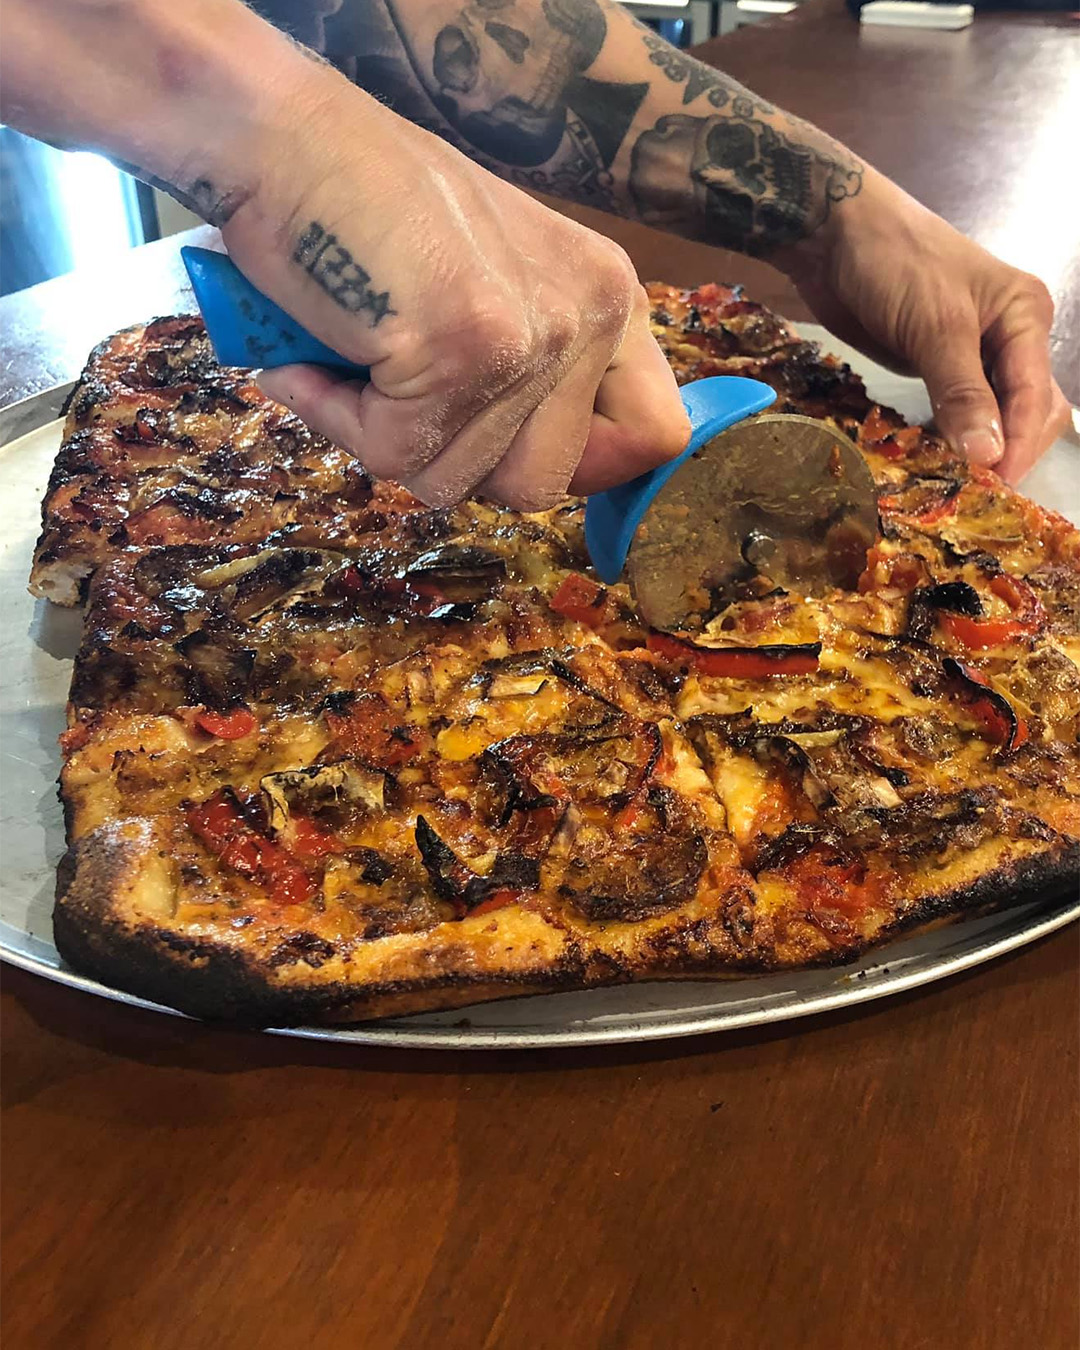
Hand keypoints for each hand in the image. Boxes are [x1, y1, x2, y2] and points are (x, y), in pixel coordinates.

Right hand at [220, 74, 687, 510]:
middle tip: (406, 394)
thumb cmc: (366, 210)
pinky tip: (321, 354)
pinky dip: (339, 417)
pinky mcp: (464, 351)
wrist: (281, 138)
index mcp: (607, 296)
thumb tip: (540, 482)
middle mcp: (588, 312)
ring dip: (386, 437)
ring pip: (459, 481)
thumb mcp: (490, 285)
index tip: (507, 446)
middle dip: (457, 460)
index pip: (653, 436)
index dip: (582, 468)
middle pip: (541, 486)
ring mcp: (532, 334)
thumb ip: (536, 373)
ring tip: (359, 356)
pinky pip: (396, 453)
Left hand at [781, 171, 1069, 482]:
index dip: (1019, 447)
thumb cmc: (894, 261)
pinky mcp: (934, 364)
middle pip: (1026, 412)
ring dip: (976, 450)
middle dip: (1005, 452)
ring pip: (990, 415)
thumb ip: (962, 392)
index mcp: (1024, 317)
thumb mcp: (934, 326)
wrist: (834, 232)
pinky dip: (948, 437)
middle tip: (972, 495)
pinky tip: (932, 461)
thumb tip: (990, 456)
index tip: (995, 489)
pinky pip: (954, 411)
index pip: (1037, 398)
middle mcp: (1008, 336)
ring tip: (953, 488)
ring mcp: (970, 352)